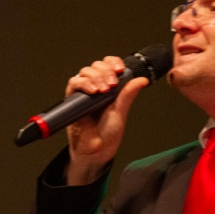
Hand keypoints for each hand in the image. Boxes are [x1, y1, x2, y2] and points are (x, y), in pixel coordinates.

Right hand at [64, 56, 148, 185]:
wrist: (96, 151)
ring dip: (96, 76)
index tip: (120, 69)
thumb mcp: (121, 111)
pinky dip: (83, 84)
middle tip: (112, 84)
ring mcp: (84, 92)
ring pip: (85, 71)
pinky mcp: (72, 99)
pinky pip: (74, 83)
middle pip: (97, 65)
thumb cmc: (108, 133)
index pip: (109, 65)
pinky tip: (93, 91)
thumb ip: (128, 94)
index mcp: (110, 87)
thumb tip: (142, 80)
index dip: (113, 62)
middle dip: (106, 71)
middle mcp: (97, 86)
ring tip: (103, 90)